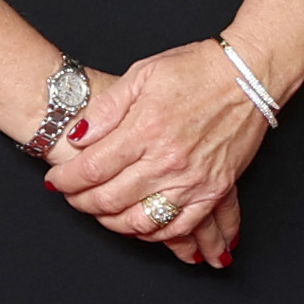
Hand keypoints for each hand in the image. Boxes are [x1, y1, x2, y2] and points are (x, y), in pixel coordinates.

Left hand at [51, 43, 262, 265]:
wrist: (248, 75)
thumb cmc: (197, 69)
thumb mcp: (142, 74)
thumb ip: (106, 109)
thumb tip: (77, 137)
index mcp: (145, 129)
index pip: (90, 170)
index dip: (65, 181)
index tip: (55, 182)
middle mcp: (167, 160)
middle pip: (110, 200)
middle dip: (82, 203)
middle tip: (72, 198)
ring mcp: (192, 179)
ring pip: (141, 222)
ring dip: (114, 224)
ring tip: (102, 213)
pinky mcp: (214, 189)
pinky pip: (180, 226)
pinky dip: (156, 234)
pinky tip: (142, 227)